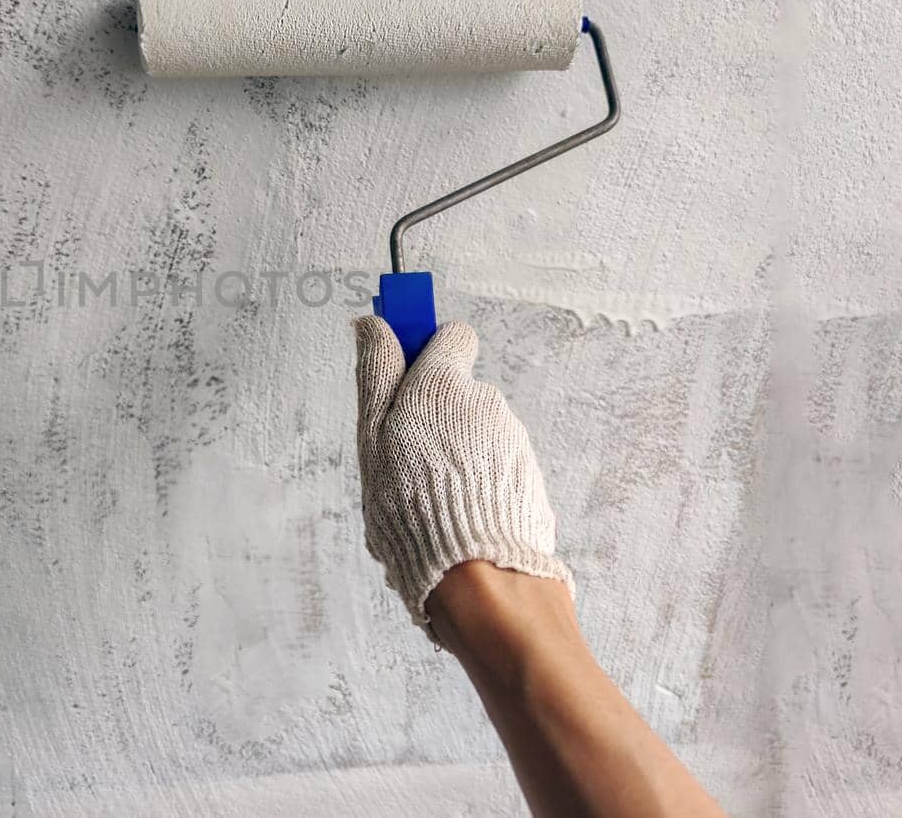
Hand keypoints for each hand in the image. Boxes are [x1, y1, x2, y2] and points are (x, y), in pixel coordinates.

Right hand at [352, 316, 571, 632]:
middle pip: (456, 393)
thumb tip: (373, 324)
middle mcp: (486, 403)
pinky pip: (493, 469)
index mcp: (445, 384)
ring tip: (427, 499)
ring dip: (452, 457)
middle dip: (432, 418)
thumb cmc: (414, 506)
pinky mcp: (527, 479)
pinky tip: (454, 516)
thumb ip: (377, 374)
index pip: (450, 336)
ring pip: (474, 435)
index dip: (427, 350)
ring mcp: (512, 441)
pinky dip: (474, 485)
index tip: (405, 372)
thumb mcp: (374, 437)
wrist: (479, 576)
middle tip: (403, 461)